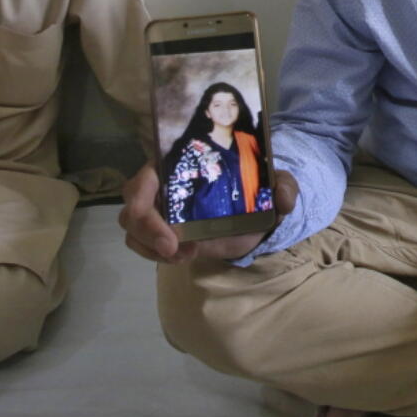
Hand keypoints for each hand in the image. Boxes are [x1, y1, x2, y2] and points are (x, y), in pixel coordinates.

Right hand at [119, 163, 298, 262]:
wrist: (254, 217)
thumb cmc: (256, 191)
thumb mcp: (275, 186)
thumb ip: (283, 187)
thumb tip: (282, 194)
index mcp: (183, 160)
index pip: (148, 170)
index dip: (146, 194)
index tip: (167, 220)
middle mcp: (164, 182)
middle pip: (132, 201)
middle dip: (146, 228)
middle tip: (173, 249)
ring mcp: (159, 208)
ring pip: (132, 227)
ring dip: (150, 246)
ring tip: (182, 255)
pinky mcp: (161, 231)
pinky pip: (144, 244)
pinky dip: (157, 254)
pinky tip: (183, 256)